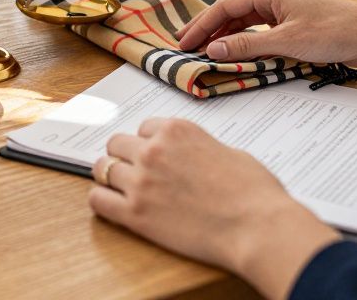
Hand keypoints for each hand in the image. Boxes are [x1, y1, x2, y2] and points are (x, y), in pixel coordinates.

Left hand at [89, 119, 338, 298]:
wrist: (257, 227)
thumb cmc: (254, 192)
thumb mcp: (228, 152)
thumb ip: (199, 149)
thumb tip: (192, 158)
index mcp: (176, 130)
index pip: (142, 128)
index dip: (147, 143)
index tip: (153, 157)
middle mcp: (153, 150)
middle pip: (116, 144)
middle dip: (125, 158)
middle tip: (134, 173)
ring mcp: (141, 182)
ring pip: (102, 169)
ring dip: (110, 178)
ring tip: (120, 189)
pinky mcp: (135, 214)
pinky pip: (98, 200)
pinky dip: (102, 201)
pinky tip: (113, 206)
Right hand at [175, 0, 356, 88]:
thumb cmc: (335, 31)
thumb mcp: (285, 42)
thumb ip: (246, 45)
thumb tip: (213, 49)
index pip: (224, 7)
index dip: (201, 25)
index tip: (184, 42)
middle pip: (232, 12)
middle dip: (209, 30)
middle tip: (186, 47)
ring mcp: (284, 10)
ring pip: (245, 22)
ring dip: (225, 37)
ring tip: (205, 52)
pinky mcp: (295, 24)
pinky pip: (260, 31)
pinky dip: (245, 42)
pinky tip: (236, 53)